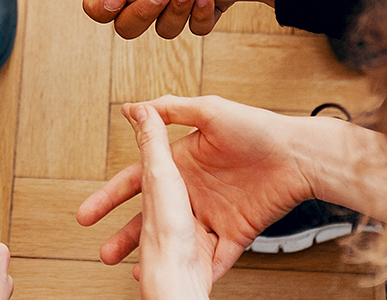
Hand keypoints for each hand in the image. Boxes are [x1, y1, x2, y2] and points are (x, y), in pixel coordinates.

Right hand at [78, 95, 316, 278]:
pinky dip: (198, 271)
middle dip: (125, 237)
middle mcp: (193, 191)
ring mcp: (213, 214)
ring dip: (157, 257)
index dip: (110, 197)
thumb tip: (133, 107)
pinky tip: (182, 278)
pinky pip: (214, 258)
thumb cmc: (259, 129)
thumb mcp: (209, 112)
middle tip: (105, 252)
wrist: (298, 155)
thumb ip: (170, 111)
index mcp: (182, 164)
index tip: (88, 213)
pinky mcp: (235, 233)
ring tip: (138, 272)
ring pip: (176, 242)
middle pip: (150, 219)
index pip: (137, 182)